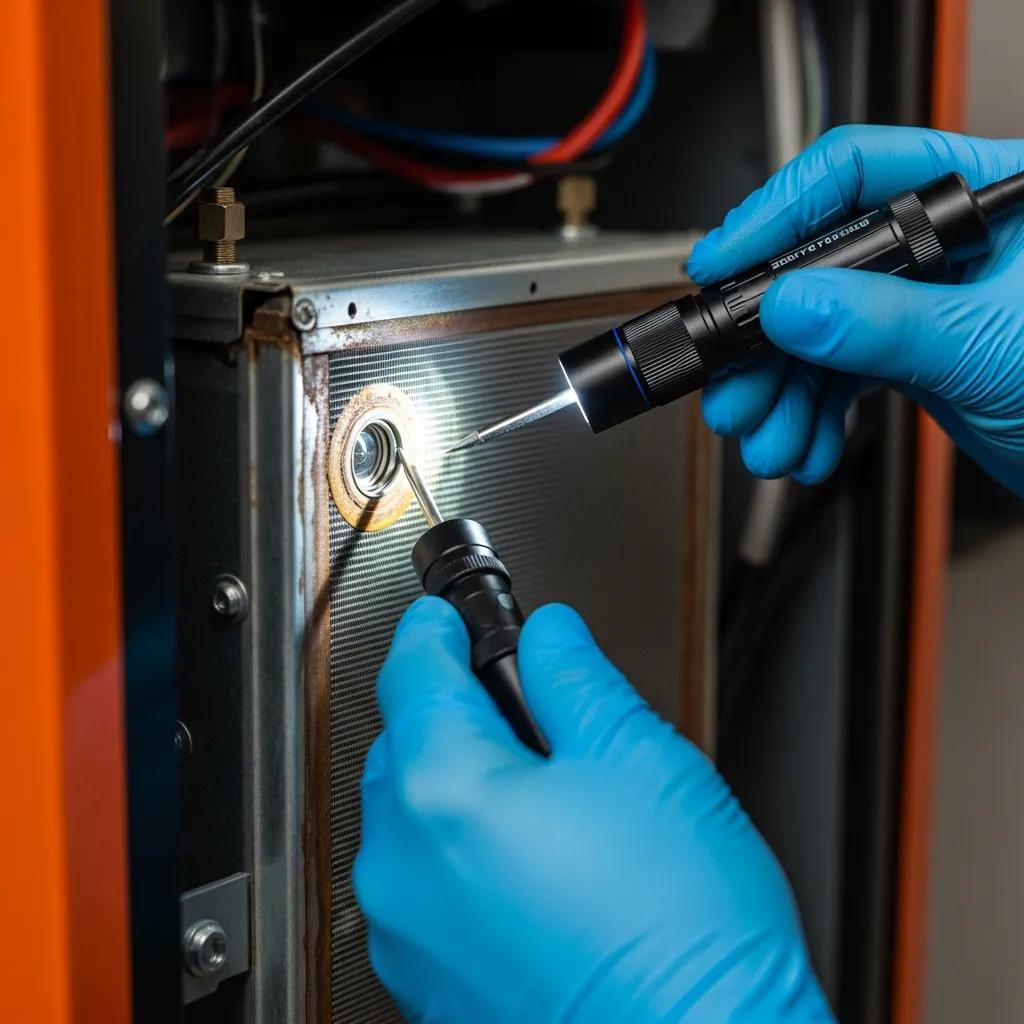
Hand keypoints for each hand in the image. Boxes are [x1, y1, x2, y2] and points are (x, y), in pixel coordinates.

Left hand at [356, 597, 832, 1022]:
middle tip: (522, 705)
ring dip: (458, 786)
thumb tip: (551, 638)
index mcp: (444, 792)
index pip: (413, 673)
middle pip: (405, 744)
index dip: (433, 630)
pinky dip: (461, 856)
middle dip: (452, 709)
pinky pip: (427, 889)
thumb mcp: (639, 759)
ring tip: (545, 796)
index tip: (442, 617)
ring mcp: (410, 938)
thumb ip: (576, 679)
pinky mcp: (431, 989)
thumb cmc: (681, 935)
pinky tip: (535, 866)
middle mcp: (404, 869)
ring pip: (413, 820)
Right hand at [687, 125, 1023, 494]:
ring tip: (769, 436)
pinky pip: (838, 374)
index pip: (858, 173)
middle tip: (734, 384)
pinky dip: (812, 414)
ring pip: (819, 332)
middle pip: (820, 265)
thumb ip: (887, 322)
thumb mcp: (989, 345)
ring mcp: (924, 299)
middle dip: (768, 340)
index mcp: (986, 197)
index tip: (724, 262)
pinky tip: (805, 443)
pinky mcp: (911, 351)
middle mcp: (946, 243)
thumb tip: (795, 302)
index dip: (778, 213)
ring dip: (782, 393)